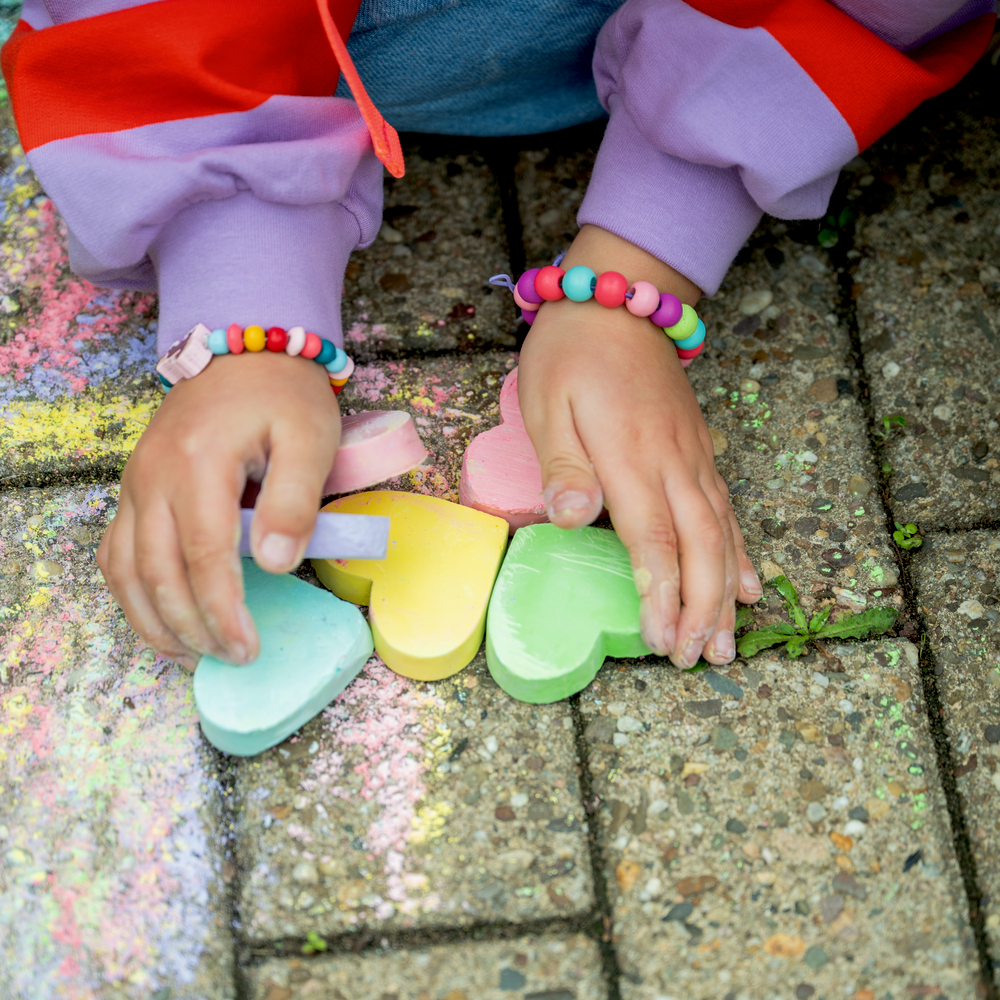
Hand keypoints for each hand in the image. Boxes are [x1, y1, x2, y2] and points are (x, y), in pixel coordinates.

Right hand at [97, 352, 339, 667]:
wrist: (244, 352)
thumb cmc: (283, 396)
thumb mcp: (309, 438)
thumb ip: (294, 501)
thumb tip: (275, 564)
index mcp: (198, 464)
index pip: (203, 558)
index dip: (223, 611)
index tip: (247, 648)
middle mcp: (153, 478)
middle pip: (158, 574)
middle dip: (193, 628)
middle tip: (231, 660)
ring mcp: (136, 484)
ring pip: (125, 571)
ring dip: (154, 622)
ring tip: (192, 657)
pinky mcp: (134, 489)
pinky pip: (116, 552)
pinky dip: (131, 593)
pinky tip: (158, 619)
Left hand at [517, 225, 761, 666]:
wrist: (620, 297)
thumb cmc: (572, 352)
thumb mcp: (546, 401)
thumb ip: (564, 464)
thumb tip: (574, 521)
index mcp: (630, 456)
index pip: (653, 540)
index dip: (662, 596)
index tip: (665, 643)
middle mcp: (672, 462)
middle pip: (700, 547)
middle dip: (702, 609)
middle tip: (702, 660)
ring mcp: (693, 455)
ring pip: (722, 533)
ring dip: (726, 592)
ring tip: (733, 641)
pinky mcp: (700, 448)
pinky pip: (727, 507)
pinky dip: (740, 550)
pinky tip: (747, 582)